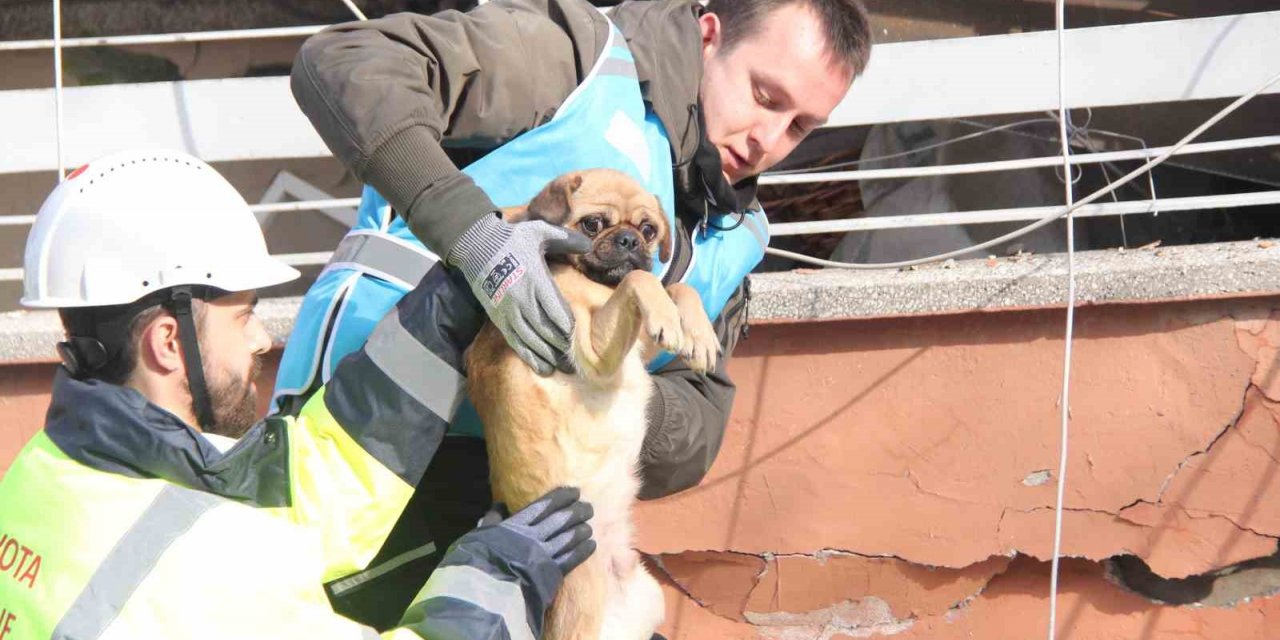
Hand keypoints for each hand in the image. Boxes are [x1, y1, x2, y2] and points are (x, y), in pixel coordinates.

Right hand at [450, 214, 591, 374]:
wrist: (476, 245)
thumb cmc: (512, 238)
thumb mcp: (539, 232)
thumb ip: (565, 239)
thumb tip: (590, 244)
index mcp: (535, 279)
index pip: (556, 310)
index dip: (569, 327)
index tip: (581, 339)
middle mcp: (522, 299)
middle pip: (545, 330)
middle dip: (561, 348)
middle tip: (577, 364)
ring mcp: (508, 310)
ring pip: (531, 340)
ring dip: (547, 356)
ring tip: (562, 369)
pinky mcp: (498, 318)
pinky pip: (515, 341)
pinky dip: (529, 356)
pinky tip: (541, 367)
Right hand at [476, 486, 595, 576]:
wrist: (484, 592)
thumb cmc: (476, 562)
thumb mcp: (478, 536)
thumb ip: (491, 521)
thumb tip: (498, 506)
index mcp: (516, 525)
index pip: (544, 506)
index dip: (561, 497)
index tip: (574, 492)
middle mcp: (534, 537)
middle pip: (561, 520)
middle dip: (577, 512)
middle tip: (588, 507)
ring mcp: (544, 555)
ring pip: (569, 538)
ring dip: (582, 530)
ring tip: (589, 526)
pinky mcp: (551, 575)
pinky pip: (572, 559)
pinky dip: (583, 550)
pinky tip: (591, 545)